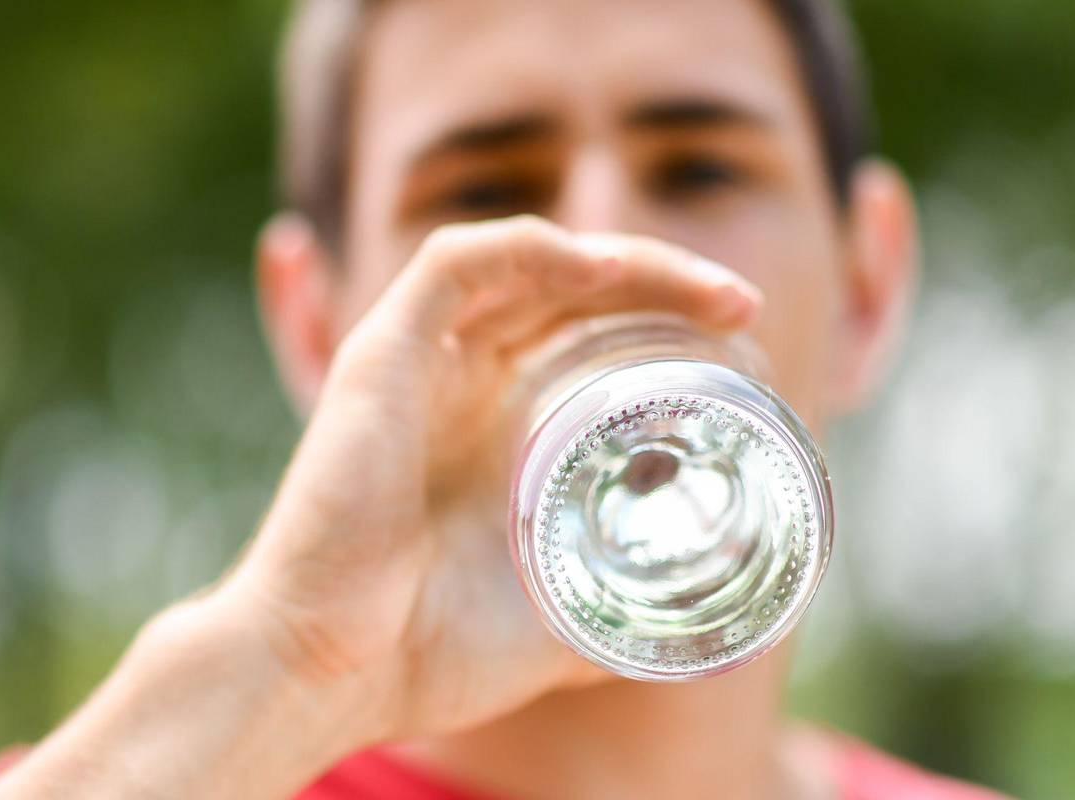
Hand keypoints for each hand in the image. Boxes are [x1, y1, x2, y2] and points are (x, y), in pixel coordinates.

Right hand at [220, 214, 763, 744]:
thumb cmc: (428, 652)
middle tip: (740, 306)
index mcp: (498, 425)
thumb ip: (614, 607)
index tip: (744, 346)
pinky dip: (531, 249)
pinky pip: (455, 264)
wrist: (330, 674)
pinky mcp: (380, 353)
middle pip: (572, 290)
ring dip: (624, 260)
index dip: (666, 324)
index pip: (588, 334)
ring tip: (708, 288)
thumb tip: (693, 626)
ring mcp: (420, 361)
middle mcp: (460, 379)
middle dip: (664, 285)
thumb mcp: (558, 617)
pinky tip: (604, 269)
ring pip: (529, 262)